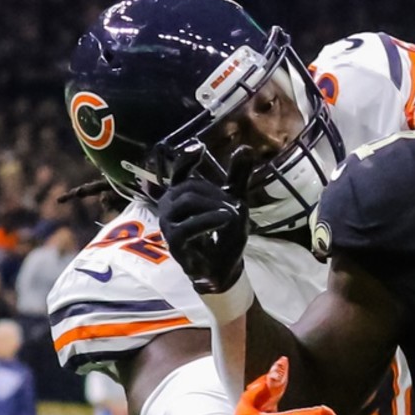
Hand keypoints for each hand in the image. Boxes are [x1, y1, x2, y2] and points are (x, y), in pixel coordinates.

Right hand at [156, 142, 251, 293]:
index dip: (186, 159)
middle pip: (190, 187)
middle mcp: (170, 205)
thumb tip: (245, 148)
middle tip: (236, 205)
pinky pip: (187, 226)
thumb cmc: (224, 233)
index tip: (199, 148)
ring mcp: (168, 223)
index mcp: (182, 193)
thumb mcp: (236, 201)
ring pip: (187, 202)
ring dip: (214, 205)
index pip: (180, 171)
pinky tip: (225, 219)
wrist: (223, 267)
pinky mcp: (173, 241)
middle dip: (216, 193)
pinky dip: (208, 220)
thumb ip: (238, 176)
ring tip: (232, 215)